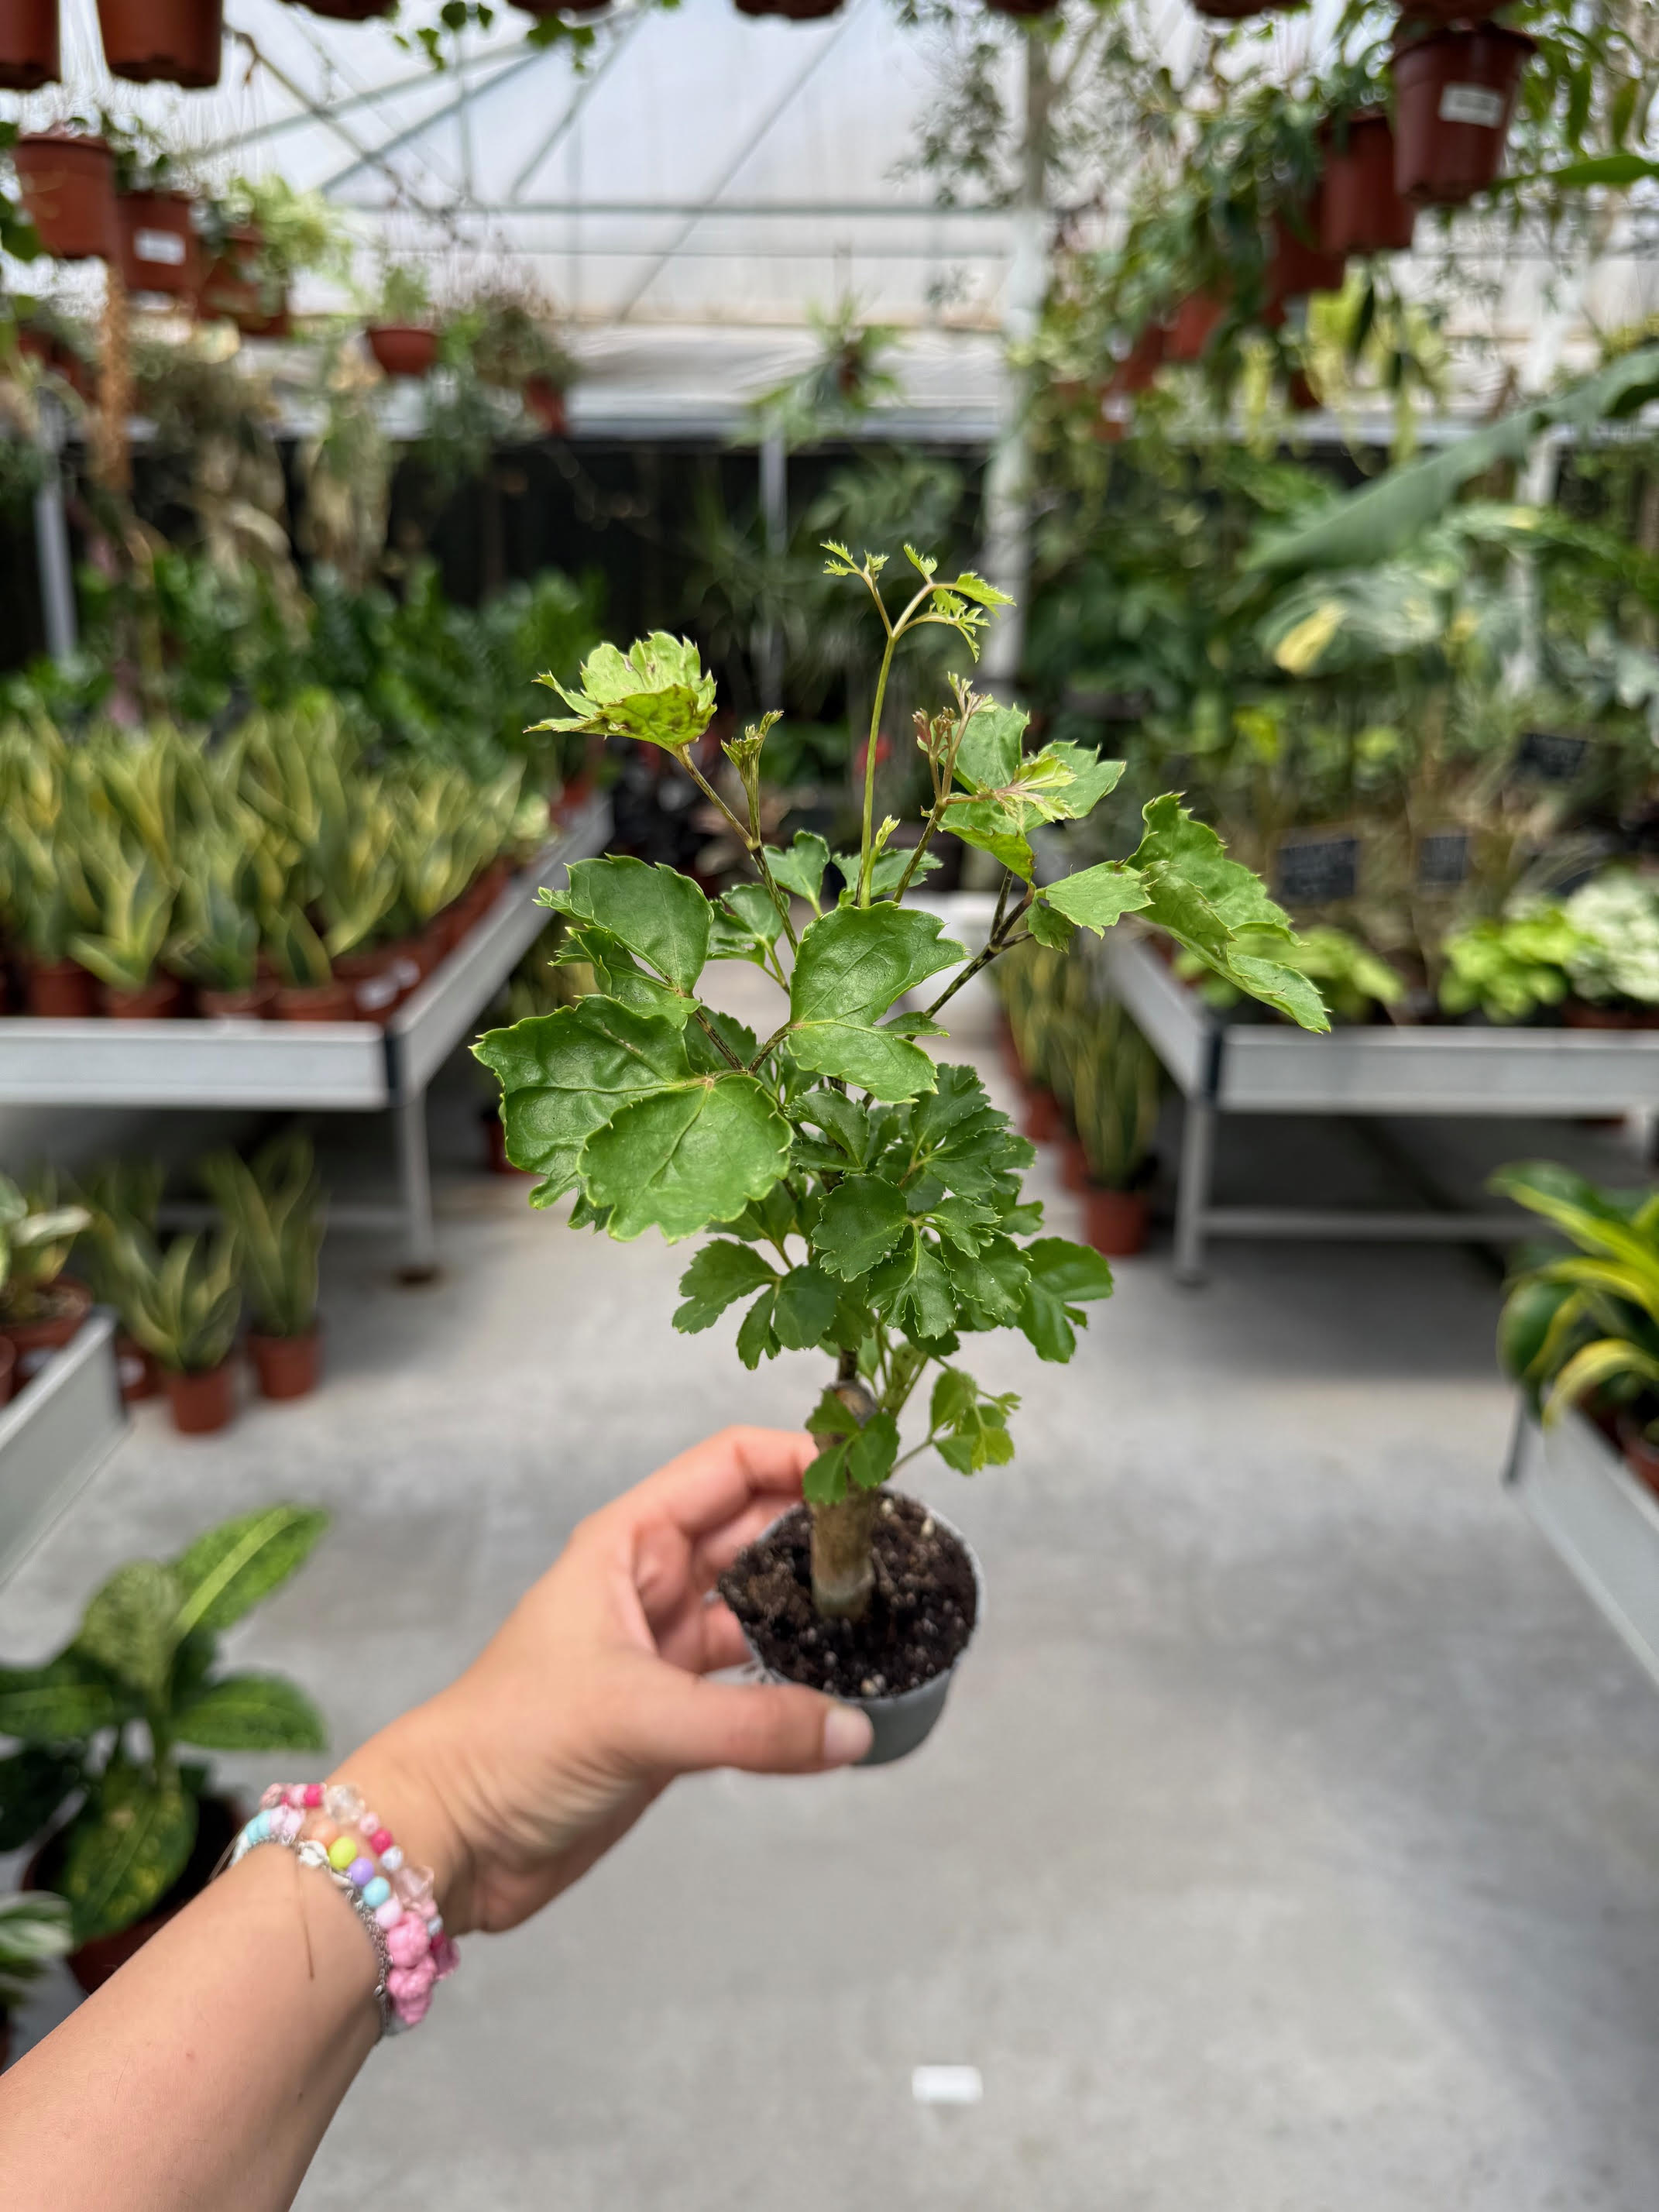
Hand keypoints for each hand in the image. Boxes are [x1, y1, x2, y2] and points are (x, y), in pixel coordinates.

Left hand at [343, 1428, 872, 1935]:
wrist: (449, 1839)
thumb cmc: (506, 1744)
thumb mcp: (634, 1718)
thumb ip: (751, 1725)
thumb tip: (850, 1729)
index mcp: (628, 1544)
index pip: (728, 1467)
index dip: (797, 1457)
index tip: (866, 1473)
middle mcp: (650, 1584)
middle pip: (754, 1529)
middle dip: (820, 1529)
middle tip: (896, 1544)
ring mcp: (663, 1651)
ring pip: (759, 1606)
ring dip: (813, 1607)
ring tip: (885, 1610)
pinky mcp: (674, 1717)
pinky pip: (754, 1684)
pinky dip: (798, 1687)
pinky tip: (842, 1695)